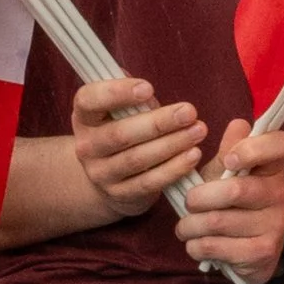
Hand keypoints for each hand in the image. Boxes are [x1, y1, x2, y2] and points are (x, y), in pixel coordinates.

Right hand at [71, 73, 205, 219]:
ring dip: (171, 144)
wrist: (109, 176)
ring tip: (198, 131)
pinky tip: (193, 155)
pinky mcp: (119, 194)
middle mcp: (87, 146)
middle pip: (120, 134)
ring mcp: (101, 173)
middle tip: (189, 112)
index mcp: (85, 116)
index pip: (89, 100)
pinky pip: (149, 182)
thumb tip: (148, 92)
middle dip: (158, 122)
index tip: (148, 88)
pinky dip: (173, 169)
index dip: (117, 93)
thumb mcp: (119, 109)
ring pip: (137, 159)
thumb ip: (133, 96)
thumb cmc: (123, 129)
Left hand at [174, 117, 283, 283]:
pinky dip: (197, 246)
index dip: (253, 148)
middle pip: (235, 189)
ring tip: (184, 227)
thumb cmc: (234, 203)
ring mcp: (275, 223)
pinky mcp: (263, 251)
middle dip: (199, 198)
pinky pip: (218, 246)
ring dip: (190, 226)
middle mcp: (280, 192)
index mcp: (274, 166)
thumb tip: (238, 125)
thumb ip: (229, 150)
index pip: (281, 144)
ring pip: (219, 221)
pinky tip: (195, 243)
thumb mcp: (228, 173)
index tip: (229, 159)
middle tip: (188, 203)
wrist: (255, 249)